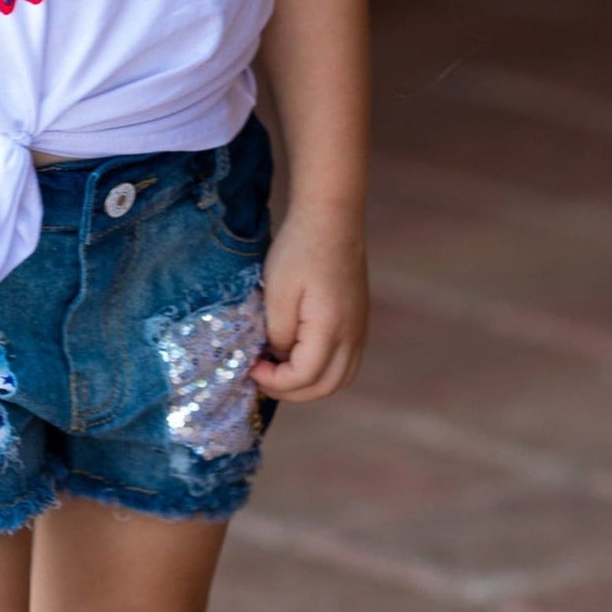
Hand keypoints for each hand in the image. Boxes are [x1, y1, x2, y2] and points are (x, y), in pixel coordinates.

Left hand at [248, 204, 368, 401]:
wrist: (330, 219)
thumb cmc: (299, 251)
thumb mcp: (277, 293)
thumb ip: (277, 333)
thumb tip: (279, 357)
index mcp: (331, 330)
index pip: (304, 378)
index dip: (274, 381)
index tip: (251, 367)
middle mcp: (353, 336)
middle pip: (326, 387)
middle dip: (291, 392)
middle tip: (262, 378)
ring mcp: (359, 329)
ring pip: (339, 378)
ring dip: (309, 384)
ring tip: (279, 370)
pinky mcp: (358, 321)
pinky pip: (345, 361)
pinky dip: (323, 369)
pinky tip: (298, 354)